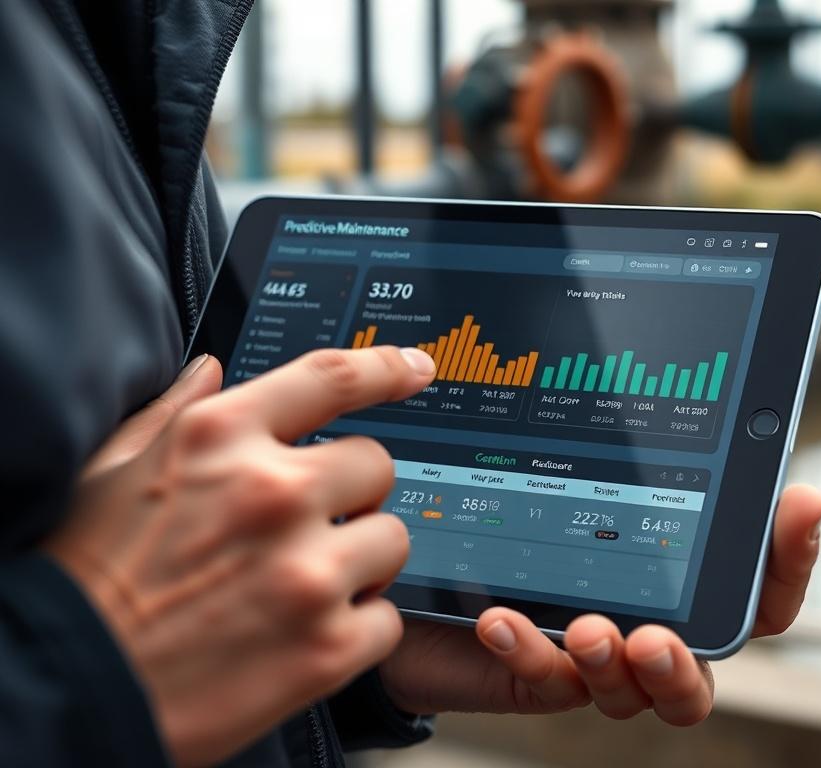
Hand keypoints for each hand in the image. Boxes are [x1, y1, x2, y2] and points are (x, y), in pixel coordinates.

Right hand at [47, 347, 435, 766]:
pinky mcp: (328, 648)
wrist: (68, 688)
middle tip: (310, 526)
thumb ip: (174, 412)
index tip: (416, 369)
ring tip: (303, 586)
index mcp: (219, 438)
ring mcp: (306, 571)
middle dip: (352, 492)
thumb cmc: (85, 578)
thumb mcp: (112, 470)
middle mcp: (272, 493)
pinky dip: (359, 629)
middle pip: (377, 464)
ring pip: (393, 539)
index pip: (330, 378)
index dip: (385, 368)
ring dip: (361, 560)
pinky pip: (389, 618)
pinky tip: (306, 636)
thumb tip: (212, 369)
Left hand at [379, 485, 820, 724]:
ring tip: (585, 630)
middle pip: (699, 673)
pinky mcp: (537, 672)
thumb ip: (641, 454)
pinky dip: (528, 651)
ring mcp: (592, 655)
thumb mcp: (583, 470)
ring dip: (611, 667)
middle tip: (655, 639)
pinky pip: (545, 678)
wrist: (434, 553)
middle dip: (684, 665)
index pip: (756, 589)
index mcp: (676, 581)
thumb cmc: (526, 507)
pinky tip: (500, 617)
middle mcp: (646, 624)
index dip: (790, 555)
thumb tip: (707, 398)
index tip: (799, 503)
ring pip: (629, 693)